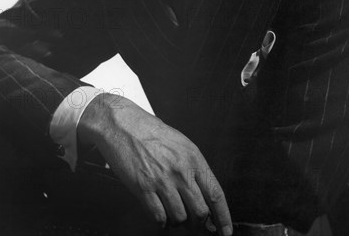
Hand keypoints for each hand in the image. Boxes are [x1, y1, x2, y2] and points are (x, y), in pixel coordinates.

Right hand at [78, 93, 232, 234]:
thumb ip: (192, 166)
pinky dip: (160, 221)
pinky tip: (158, 213)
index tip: (225, 231)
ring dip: (177, 222)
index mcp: (193, 158)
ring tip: (172, 213)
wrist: (122, 124)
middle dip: (198, 222)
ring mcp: (162, 180)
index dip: (223, 216)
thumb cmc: (150, 131)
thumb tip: (203, 192)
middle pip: (200, 212)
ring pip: (180, 218)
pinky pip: (159, 217)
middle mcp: (181, 170)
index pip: (215, 193)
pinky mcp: (143, 188)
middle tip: (193, 222)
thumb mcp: (180, 143)